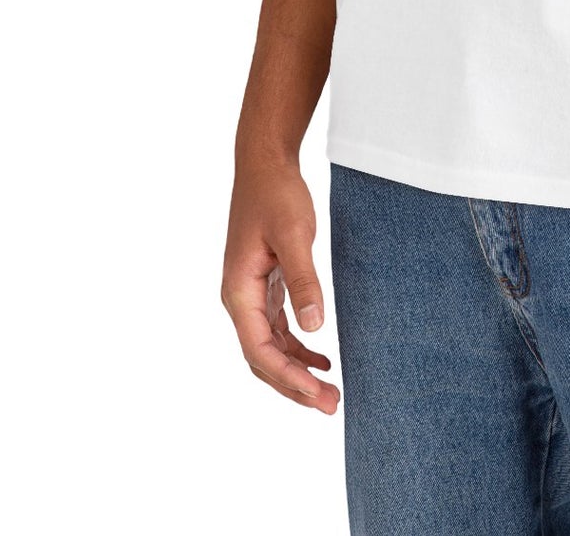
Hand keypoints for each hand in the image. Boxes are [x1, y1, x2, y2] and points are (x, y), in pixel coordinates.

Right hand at [222, 154, 339, 412]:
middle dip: (294, 386)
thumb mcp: (294, 235)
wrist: (265, 164)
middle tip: (331, 405)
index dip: (288, 377)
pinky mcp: (264, 284)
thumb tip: (314, 327)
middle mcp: (239, 299)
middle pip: (263, 358)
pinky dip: (297, 347)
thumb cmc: (276, 195)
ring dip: (296, 371)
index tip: (318, 395)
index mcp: (238, 292)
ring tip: (329, 392)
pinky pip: (277, 329)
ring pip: (269, 347)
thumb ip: (303, 280)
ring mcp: (250, 294)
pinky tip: (322, 358)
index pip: (259, 350)